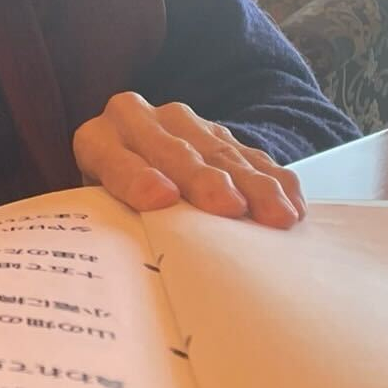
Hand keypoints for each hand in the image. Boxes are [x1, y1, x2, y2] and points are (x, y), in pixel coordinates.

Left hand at [72, 92, 303, 228]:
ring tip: (276, 216)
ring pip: (220, 152)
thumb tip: (135, 266)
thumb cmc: (110, 205)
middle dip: (203, 180)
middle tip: (229, 207)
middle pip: (173, 151)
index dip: (136, 179)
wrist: (132, 169)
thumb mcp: (100, 210)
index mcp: (95, 139)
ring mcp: (181, 120)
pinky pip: (251, 154)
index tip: (162, 198)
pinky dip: (274, 181)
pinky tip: (292, 206)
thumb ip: (113, 220)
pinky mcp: (217, 131)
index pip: (113, 159)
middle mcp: (136, 120)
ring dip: (253, 185)